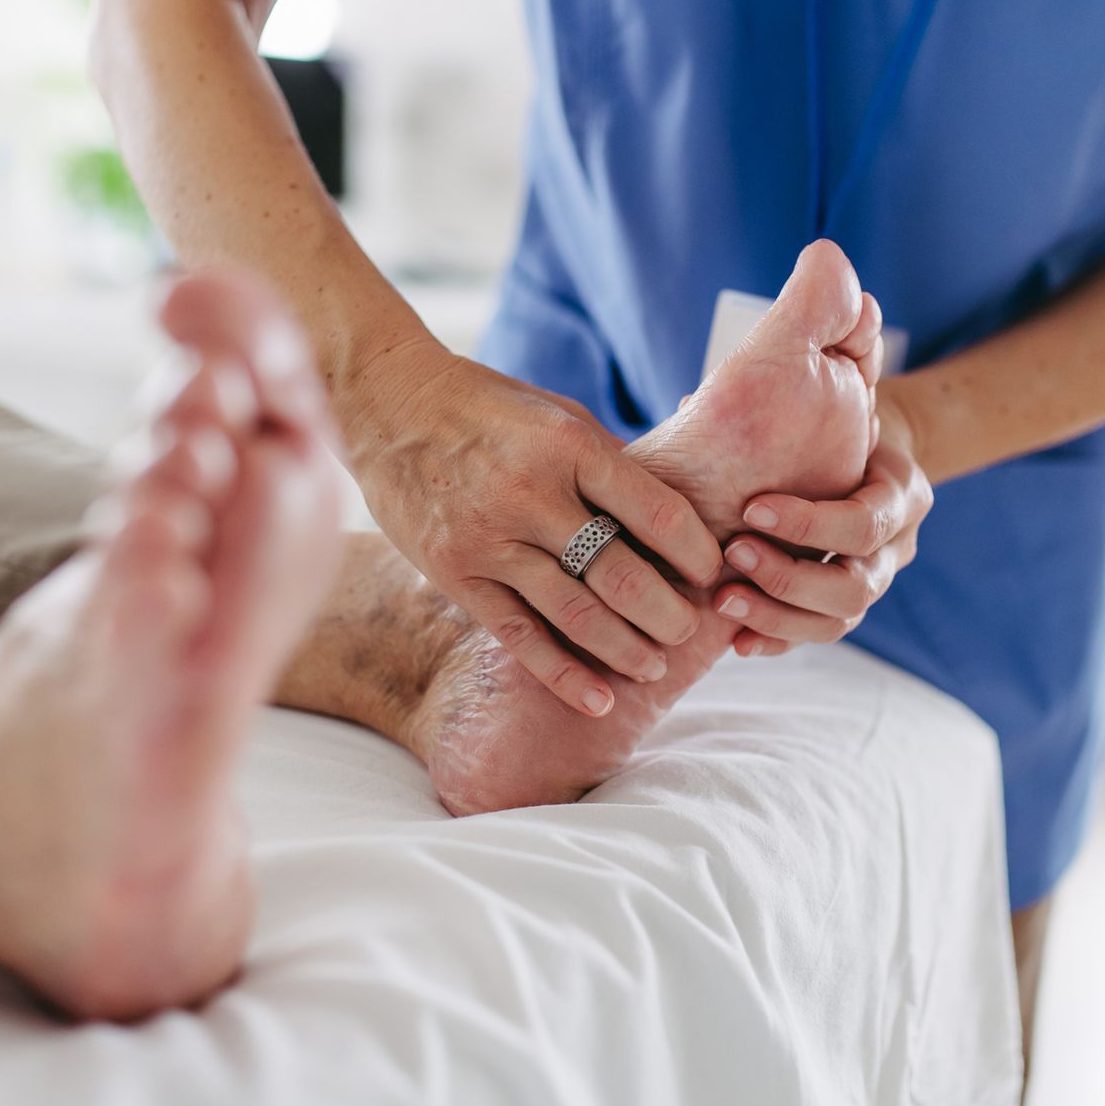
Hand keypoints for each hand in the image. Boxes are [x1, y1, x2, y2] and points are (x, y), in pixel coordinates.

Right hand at [350, 343, 723, 714]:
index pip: (656, 512)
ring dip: (626, 650)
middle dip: (669, 613)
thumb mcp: (560, 416)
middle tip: (690, 630)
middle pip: (622, 573)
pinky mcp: (457, 573)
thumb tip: (675, 514)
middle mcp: (531, 494)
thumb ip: (611, 465)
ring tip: (655, 667)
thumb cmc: (490, 406)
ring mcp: (490, 538)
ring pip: (575, 612)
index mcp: (570, 447)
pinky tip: (599, 701)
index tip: (713, 572)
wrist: (391, 405)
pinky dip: (563, 674)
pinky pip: (519, 635)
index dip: (696, 552)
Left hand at [713, 386, 932, 656]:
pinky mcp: (845, 605)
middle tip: (733, 553)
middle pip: (858, 586)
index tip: (751, 509)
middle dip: (790, 577)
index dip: (809, 525)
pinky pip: (817, 635)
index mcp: (903, 494)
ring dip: (777, 615)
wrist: (865, 450)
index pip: (866, 523)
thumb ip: (782, 407)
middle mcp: (897, 547)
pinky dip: (777, 639)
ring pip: (839, 620)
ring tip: (723, 601)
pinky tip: (735, 640)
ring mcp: (875, 581)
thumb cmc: (836, 422)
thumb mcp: (830, 404)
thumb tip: (694, 403)